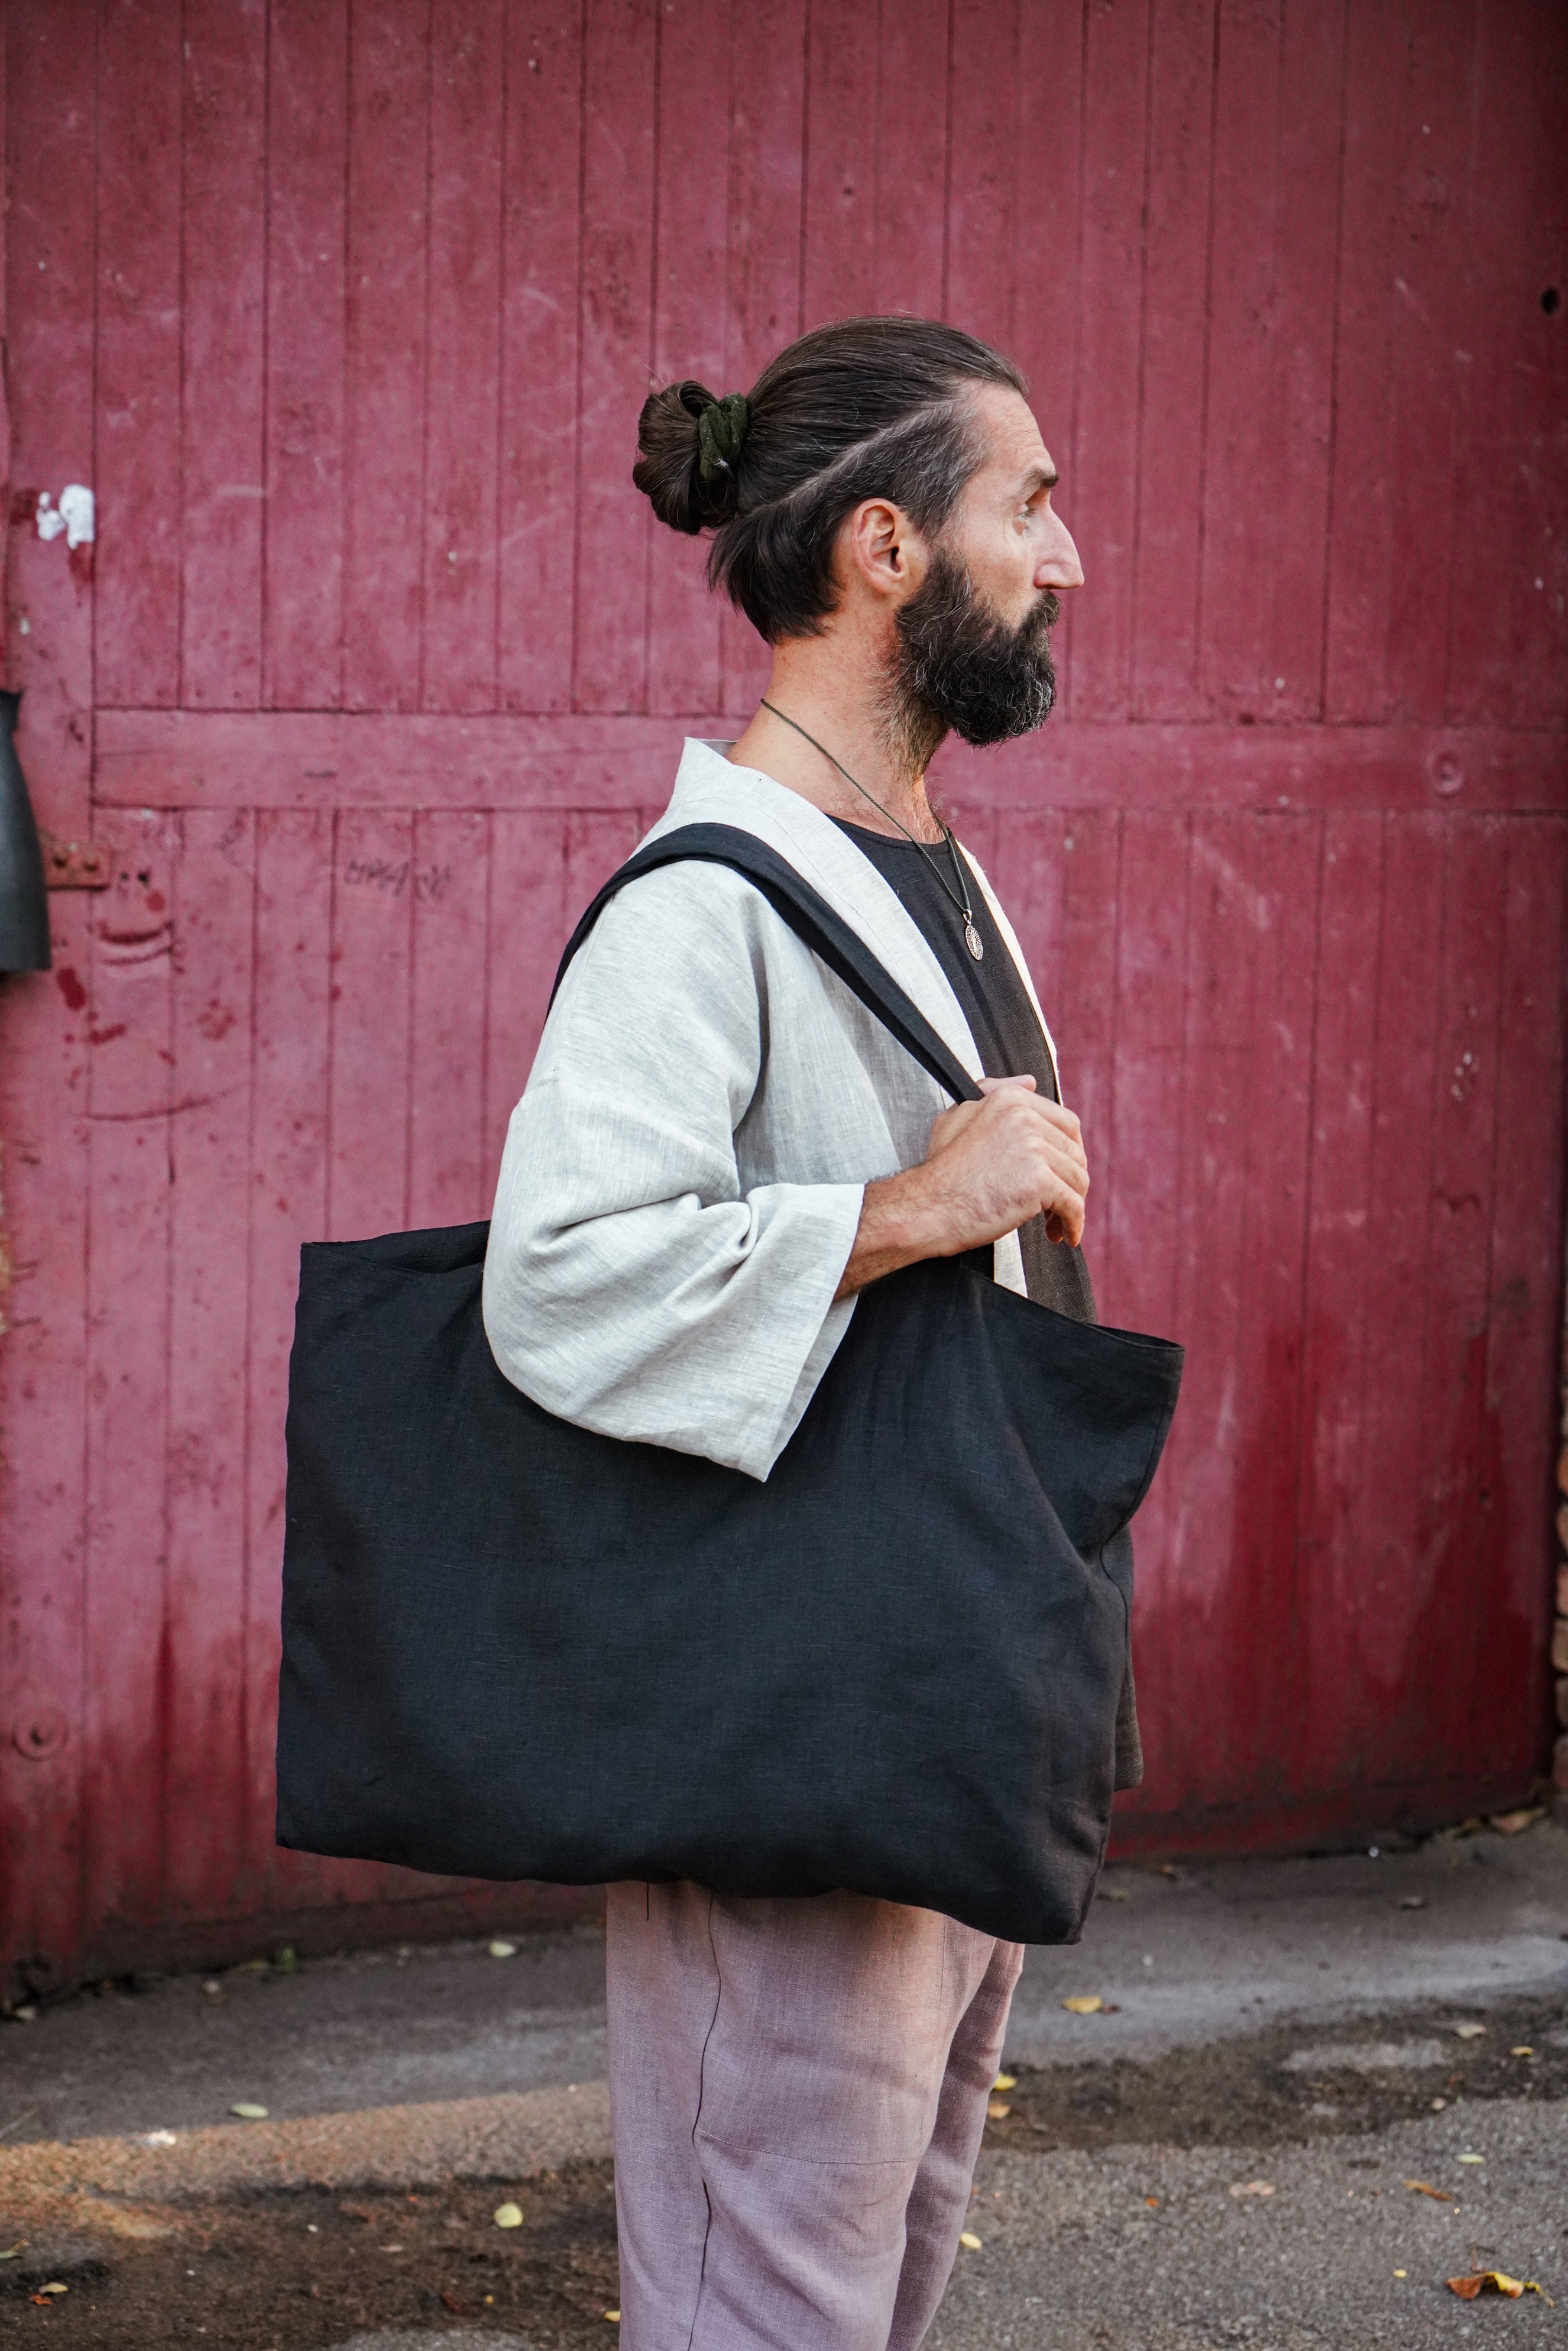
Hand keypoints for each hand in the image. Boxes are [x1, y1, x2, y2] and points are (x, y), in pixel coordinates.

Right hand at [835, 1075, 1089, 1297]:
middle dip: (1071, 1180)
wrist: (925, 1207)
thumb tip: (1030, 1081)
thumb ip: (993, 1094)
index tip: (1061, 1173)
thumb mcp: (957, 1116)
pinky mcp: (1039, 1181)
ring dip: (1071, 1205)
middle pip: (1075, 1152)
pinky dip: (1073, 1224)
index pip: (1064, 1121)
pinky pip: (1073, 1205)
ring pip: (1077, 1179)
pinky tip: (1064, 1236)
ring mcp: (1034, 1148)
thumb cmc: (939, 1170)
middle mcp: (1025, 1116)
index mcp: (1010, 1099)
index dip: (1069, 1151)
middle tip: (1057, 1203)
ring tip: (1053, 1223)